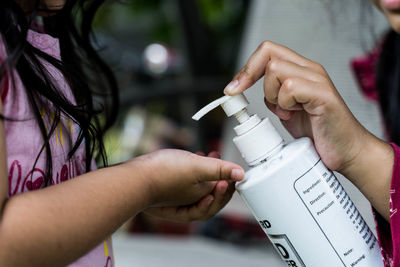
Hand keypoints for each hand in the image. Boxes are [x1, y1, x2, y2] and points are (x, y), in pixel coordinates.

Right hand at [131, 149, 243, 221]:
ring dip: (206, 173)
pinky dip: (193, 173)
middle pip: (211, 194)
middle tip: (221, 161)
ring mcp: (177, 197)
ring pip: (198, 188)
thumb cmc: (163, 174)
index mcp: (200, 199)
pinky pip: (185, 184)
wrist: (134, 177)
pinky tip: (192, 159)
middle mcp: (189, 201)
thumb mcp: (197, 167)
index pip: (221, 197)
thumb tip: (240, 174)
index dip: (229, 184)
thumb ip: (220, 169)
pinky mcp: (166, 189)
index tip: (231, 171)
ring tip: (209, 155)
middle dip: (219, 178)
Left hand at [223, 41, 392, 218]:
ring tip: (286, 112)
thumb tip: (242, 89)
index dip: (246, 68)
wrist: (344, 152)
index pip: (267, 51)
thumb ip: (272, 96)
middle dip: (253, 80)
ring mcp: (318, 80)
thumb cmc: (317, 132)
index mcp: (300, 70)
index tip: (233, 89)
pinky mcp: (323, 95)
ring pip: (275, 70)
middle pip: (268, 54)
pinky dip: (284, 105)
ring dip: (272, 96)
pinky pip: (290, 88)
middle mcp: (309, 70)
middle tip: (262, 102)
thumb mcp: (285, 110)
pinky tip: (294, 115)